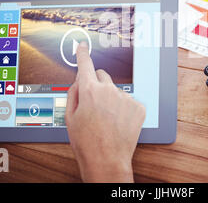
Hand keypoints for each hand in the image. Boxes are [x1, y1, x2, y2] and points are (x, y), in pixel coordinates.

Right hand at [65, 41, 145, 182]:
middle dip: (96, 84)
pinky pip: (128, 101)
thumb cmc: (86, 142)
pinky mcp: (138, 107)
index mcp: (89, 91)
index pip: (85, 65)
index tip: (83, 46)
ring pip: (116, 90)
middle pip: (102, 76)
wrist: (107, 161)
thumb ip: (73, 94)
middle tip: (94, 103)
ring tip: (107, 120)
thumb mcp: (69, 118)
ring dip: (111, 99)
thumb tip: (79, 81)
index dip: (83, 54)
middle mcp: (109, 90)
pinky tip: (118, 123)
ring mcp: (125, 98)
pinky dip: (124, 109)